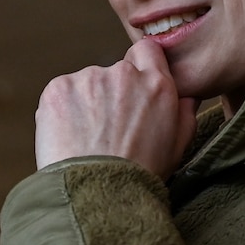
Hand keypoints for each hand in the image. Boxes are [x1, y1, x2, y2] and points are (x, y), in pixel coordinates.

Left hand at [34, 38, 196, 174]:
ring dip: (85, 103)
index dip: (139, 68)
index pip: (147, 50)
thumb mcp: (177, 147)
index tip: (131, 90)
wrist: (97, 194)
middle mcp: (123, 74)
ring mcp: (88, 78)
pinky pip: (61, 93)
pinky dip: (61, 111)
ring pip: (86, 84)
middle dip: (110, 94)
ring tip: (86, 139)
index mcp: (156, 84)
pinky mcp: (58, 88)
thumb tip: (186, 94)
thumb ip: (184, 112)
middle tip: (106, 130)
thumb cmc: (139, 176)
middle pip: (114, 72)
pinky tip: (68, 137)